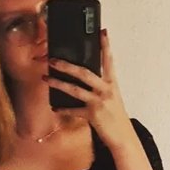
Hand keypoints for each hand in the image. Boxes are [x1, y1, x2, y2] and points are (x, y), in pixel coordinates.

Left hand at [44, 29, 132, 149]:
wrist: (123, 138)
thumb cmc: (116, 118)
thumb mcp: (112, 98)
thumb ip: (100, 87)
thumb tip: (83, 79)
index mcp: (112, 84)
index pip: (109, 60)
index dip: (106, 45)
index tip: (102, 31)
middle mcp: (106, 90)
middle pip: (84, 72)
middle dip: (66, 65)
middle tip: (53, 58)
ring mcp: (99, 102)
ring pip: (75, 89)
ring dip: (58, 83)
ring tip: (46, 78)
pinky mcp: (93, 115)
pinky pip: (74, 110)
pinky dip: (64, 109)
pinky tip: (55, 107)